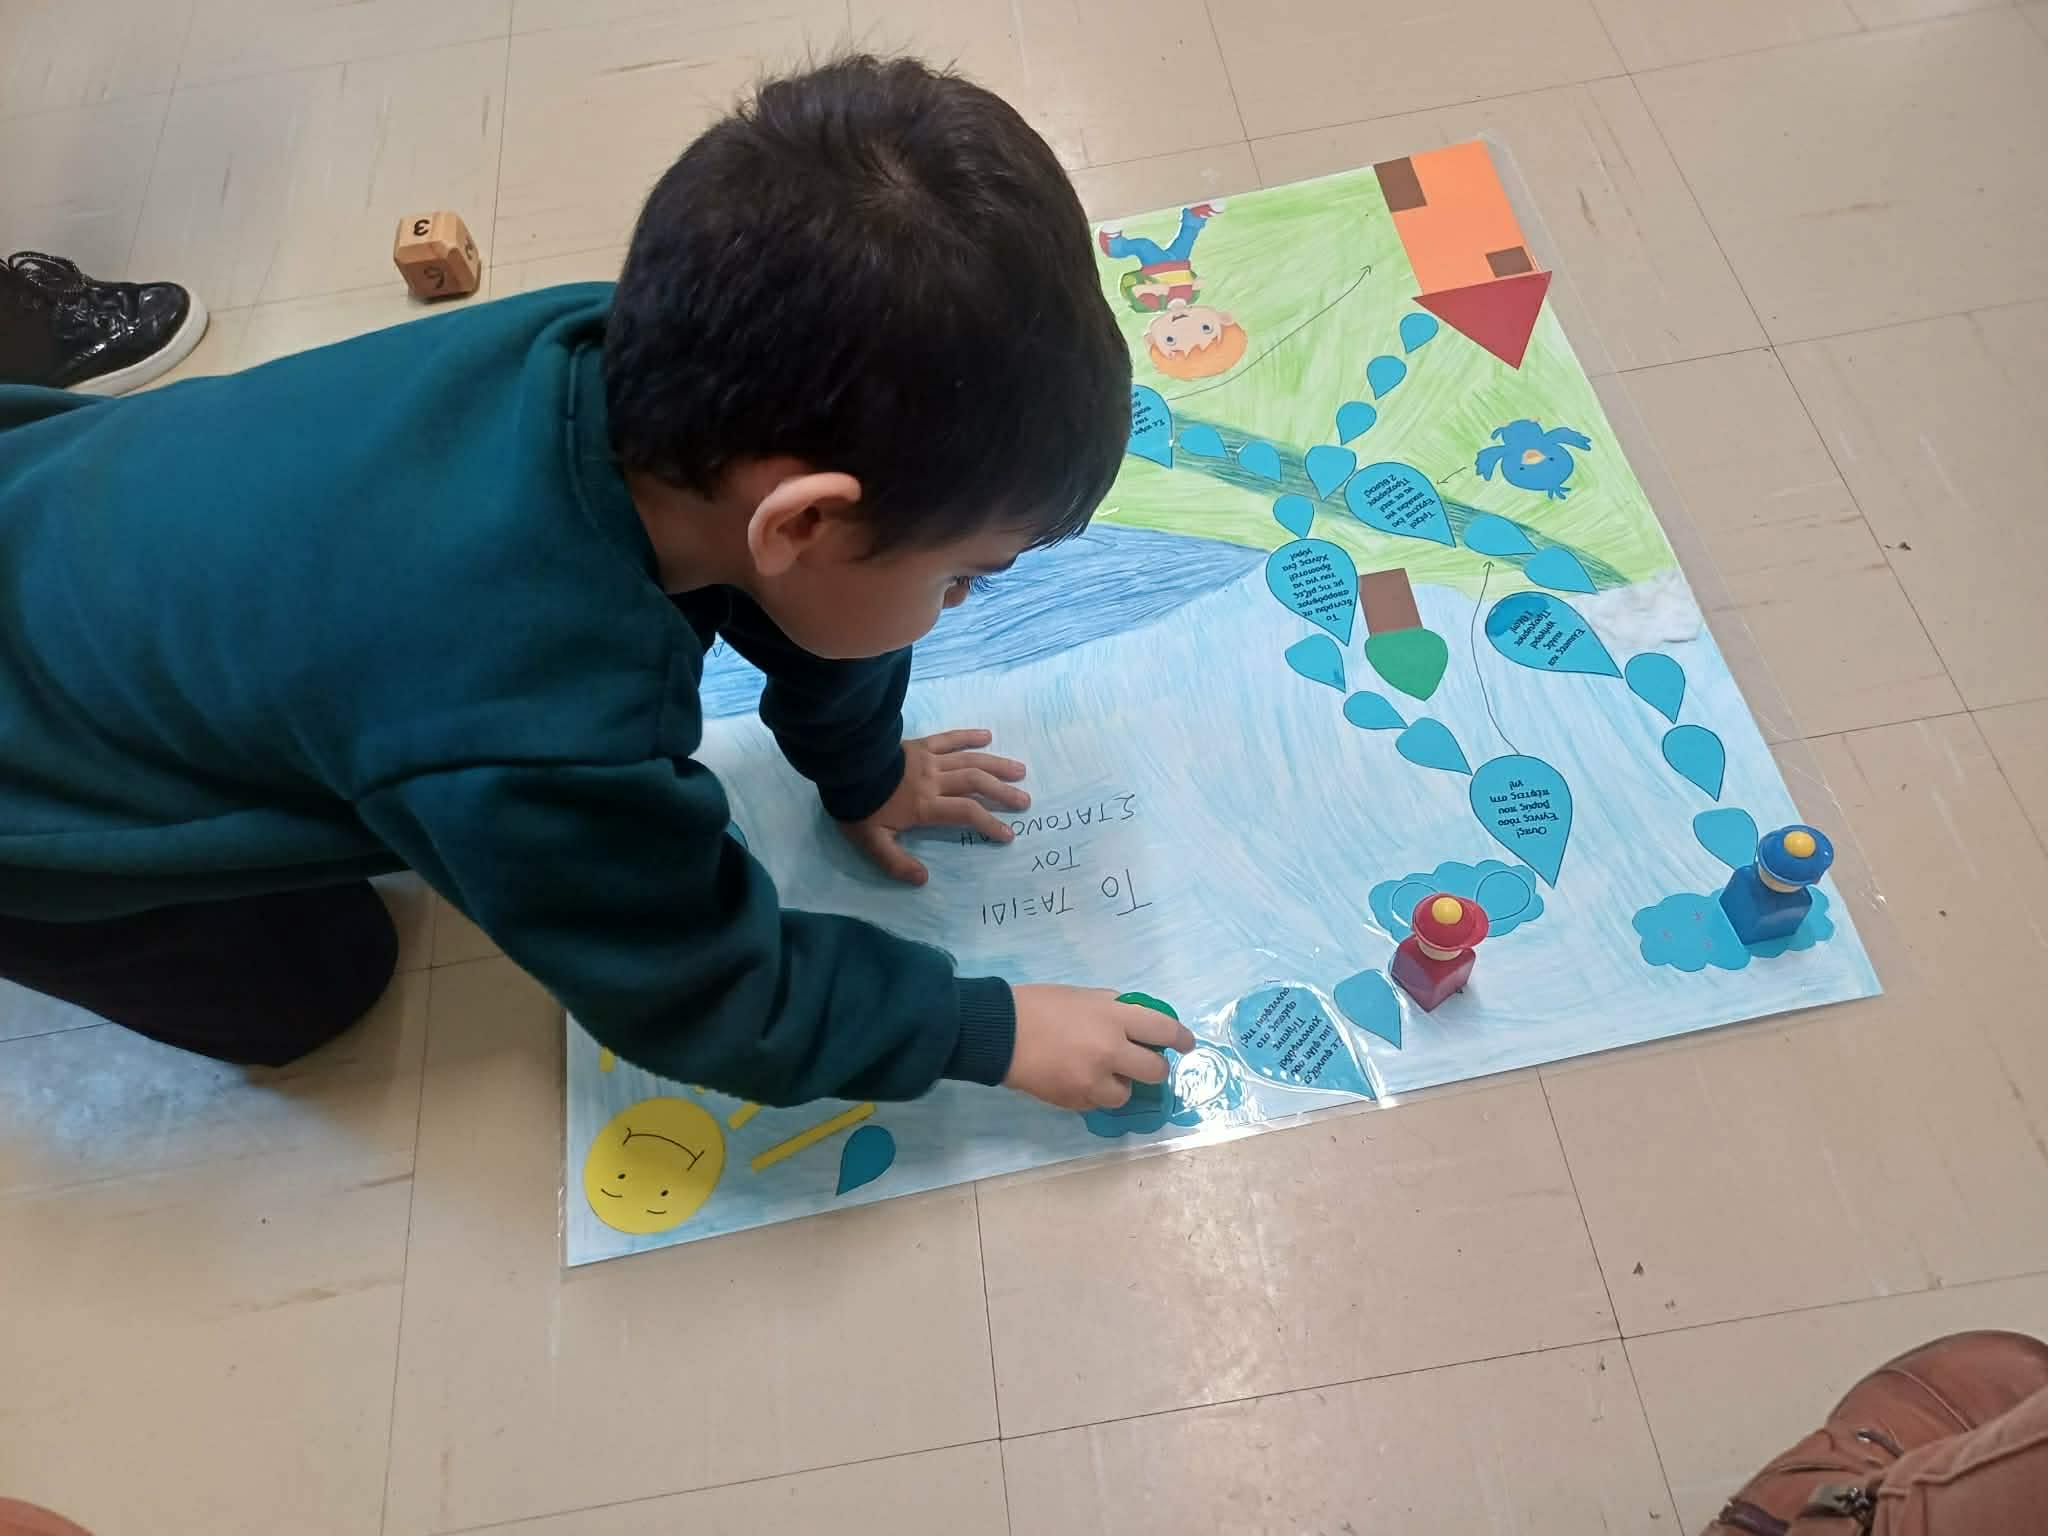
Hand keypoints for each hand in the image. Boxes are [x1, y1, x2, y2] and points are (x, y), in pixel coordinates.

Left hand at [839, 728, 1029, 884]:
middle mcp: (934, 780)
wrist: (843, 766)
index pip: (966, 813)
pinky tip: (987, 736)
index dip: (990, 823)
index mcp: (926, 805)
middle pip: (976, 784)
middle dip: (1003, 793)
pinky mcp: (921, 745)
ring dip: (996, 766)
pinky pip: (949, 738)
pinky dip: (969, 736)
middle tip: (1024, 801)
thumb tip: (923, 879)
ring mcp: (929, 759)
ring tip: (1019, 771)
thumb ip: (896, 863)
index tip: (1007, 834)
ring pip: (970, 760)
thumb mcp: (872, 842)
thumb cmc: (858, 806)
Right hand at [1005, 985, 1198, 1110]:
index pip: (1164, 1030)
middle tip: (1144, 1063)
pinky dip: (1094, 1093)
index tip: (1186, 1044)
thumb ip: (1114, 1009)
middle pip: (1155, 1070)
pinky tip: (1077, 1079)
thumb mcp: (1084, 996)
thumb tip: (1137, 1025)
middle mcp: (1109, 1051)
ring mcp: (1092, 1080)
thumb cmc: (1040, 1005)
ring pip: (1127, 1094)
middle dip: (1154, 1068)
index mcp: (1113, 1017)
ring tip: (1102, 1072)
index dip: (1181, 1039)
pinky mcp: (1075, 1101)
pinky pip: (1097, 1103)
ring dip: (1120, 1084)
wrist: (999, 1033)